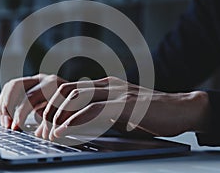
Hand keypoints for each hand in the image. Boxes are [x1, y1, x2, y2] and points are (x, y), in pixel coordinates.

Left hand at [0, 74, 208, 140]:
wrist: (181, 109)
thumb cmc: (149, 113)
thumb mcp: (119, 111)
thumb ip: (100, 112)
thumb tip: (78, 122)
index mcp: (103, 86)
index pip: (68, 89)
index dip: (50, 104)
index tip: (40, 122)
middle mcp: (106, 85)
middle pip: (65, 90)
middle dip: (47, 109)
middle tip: (38, 129)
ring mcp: (115, 92)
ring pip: (75, 98)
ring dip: (56, 116)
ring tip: (46, 134)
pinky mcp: (125, 104)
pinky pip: (92, 111)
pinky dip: (73, 122)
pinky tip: (61, 133)